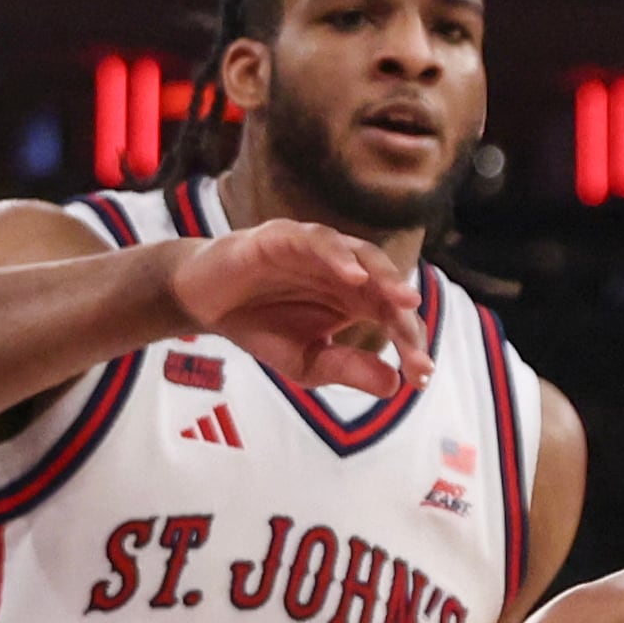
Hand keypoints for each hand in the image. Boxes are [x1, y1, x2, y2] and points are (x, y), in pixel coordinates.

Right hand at [163, 222, 431, 395]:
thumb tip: (393, 386)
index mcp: (356, 300)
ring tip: (405, 301)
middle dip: (405, 319)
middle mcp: (345, 272)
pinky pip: (318, 241)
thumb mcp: (305, 362)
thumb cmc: (260, 326)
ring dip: (386, 276)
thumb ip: (345, 369)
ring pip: (363, 256)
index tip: (419, 378)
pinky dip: (338, 255)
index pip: (394, 319)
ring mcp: (317, 251)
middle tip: (416, 351)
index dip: (410, 346)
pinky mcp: (285, 236)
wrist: (204, 304)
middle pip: (388, 289)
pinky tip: (355, 277)